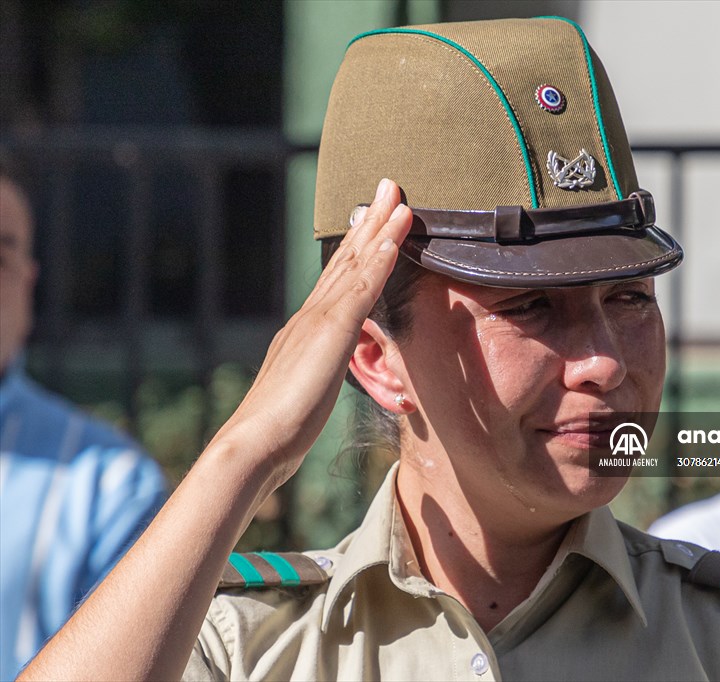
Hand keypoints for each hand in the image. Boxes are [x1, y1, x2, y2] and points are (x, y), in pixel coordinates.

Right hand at [208, 178, 411, 489]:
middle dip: (370, 221)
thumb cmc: (280, 429)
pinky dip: (377, 260)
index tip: (376, 219)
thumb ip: (316, 373)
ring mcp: (319, 320)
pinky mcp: (330, 332)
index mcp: (307, 329)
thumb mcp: (307, 391)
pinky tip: (392, 238)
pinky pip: (360, 290)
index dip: (360, 247)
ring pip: (354, 265)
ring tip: (398, 198)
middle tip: (389, 186)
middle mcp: (311, 315)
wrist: (255, 443)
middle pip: (346, 259)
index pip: (340, 279)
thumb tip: (321, 372)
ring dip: (379, 229)